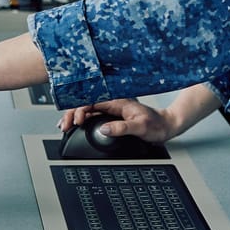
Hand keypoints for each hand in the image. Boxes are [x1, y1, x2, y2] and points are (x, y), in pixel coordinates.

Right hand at [59, 99, 173, 142]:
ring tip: (64, 126)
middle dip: (72, 113)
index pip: (92, 101)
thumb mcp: (140, 127)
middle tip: (64, 126)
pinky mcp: (112, 115)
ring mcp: (112, 109)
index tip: (77, 122)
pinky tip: (75, 124)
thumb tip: (104, 129)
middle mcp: (113, 102)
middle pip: (86, 104)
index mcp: (117, 101)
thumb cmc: (156, 125)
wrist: (165, 126)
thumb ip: (122, 128)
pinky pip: (93, 114)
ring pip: (87, 109)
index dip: (80, 110)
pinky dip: (82, 119)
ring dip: (75, 116)